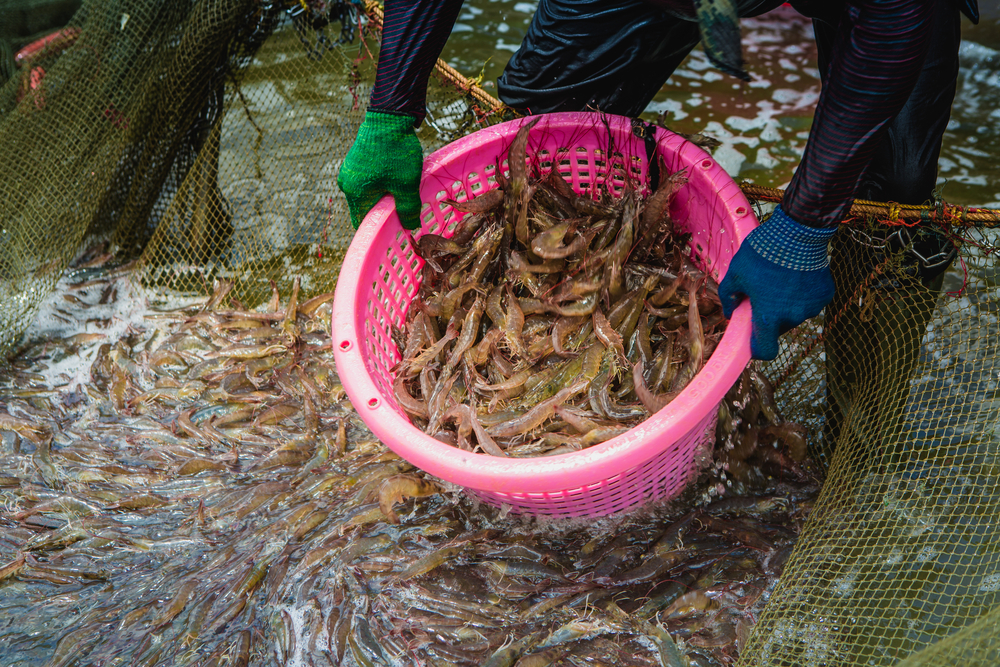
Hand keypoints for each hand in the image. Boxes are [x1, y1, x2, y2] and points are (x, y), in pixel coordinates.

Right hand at [337, 111, 422, 229]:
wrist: (389, 117)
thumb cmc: (396, 153)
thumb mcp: (406, 185)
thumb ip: (408, 209)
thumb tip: (410, 227)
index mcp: (354, 193)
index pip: (363, 222)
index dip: (380, 227)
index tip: (397, 225)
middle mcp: (347, 184)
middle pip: (367, 207)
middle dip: (385, 209)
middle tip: (405, 204)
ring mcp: (350, 170)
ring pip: (369, 193)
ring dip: (385, 194)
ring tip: (403, 185)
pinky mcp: (356, 160)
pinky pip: (369, 180)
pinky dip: (382, 182)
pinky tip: (396, 174)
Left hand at [719, 205, 836, 360]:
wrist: (797, 232)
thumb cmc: (762, 253)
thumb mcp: (735, 273)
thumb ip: (729, 297)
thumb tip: (730, 313)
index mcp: (769, 316)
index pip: (765, 351)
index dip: (757, 349)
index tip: (753, 340)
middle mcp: (793, 317)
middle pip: (778, 329)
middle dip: (769, 317)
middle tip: (763, 295)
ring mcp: (812, 307)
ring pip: (794, 315)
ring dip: (786, 305)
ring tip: (780, 280)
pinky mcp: (825, 295)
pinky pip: (810, 303)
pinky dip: (802, 295)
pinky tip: (796, 276)